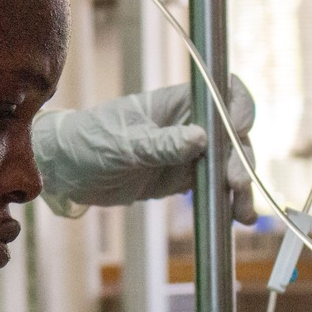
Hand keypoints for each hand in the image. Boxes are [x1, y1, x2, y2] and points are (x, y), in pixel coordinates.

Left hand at [32, 76, 256, 223]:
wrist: (68, 170)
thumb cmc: (89, 141)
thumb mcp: (123, 143)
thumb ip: (161, 143)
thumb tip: (201, 138)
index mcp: (176, 102)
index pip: (223, 93)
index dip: (239, 107)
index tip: (240, 129)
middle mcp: (190, 123)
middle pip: (232, 135)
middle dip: (240, 159)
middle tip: (235, 184)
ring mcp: (189, 152)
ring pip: (228, 164)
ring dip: (240, 187)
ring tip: (243, 214)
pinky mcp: (183, 178)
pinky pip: (213, 187)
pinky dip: (226, 201)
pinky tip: (236, 218)